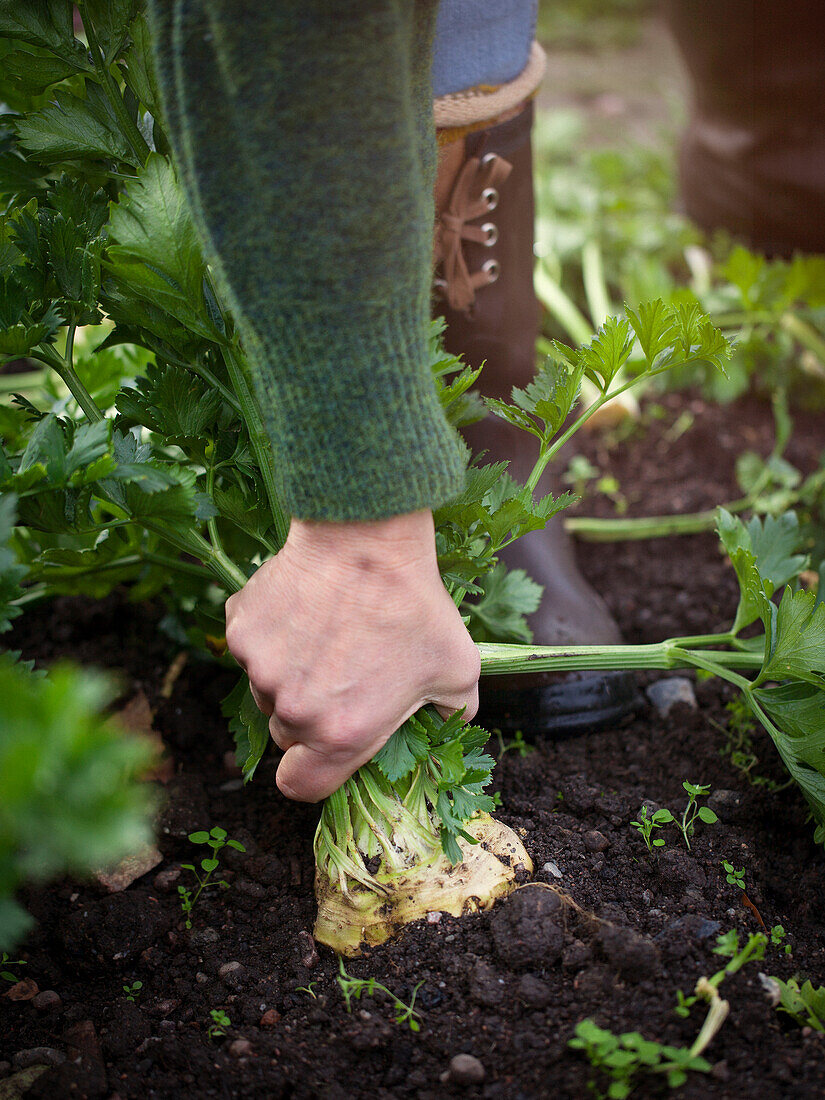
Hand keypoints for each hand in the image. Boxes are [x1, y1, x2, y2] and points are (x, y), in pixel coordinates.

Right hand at [224, 510, 479, 801]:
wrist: (367, 537)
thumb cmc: (416, 605)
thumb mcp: (458, 671)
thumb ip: (452, 715)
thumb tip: (444, 729)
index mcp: (340, 733)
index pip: (302, 786)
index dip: (313, 774)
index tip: (327, 752)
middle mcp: (292, 710)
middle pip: (287, 735)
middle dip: (309, 716)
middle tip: (342, 675)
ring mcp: (259, 668)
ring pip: (267, 689)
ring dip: (290, 675)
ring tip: (329, 633)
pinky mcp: (242, 629)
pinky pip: (252, 647)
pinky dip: (273, 636)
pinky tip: (307, 608)